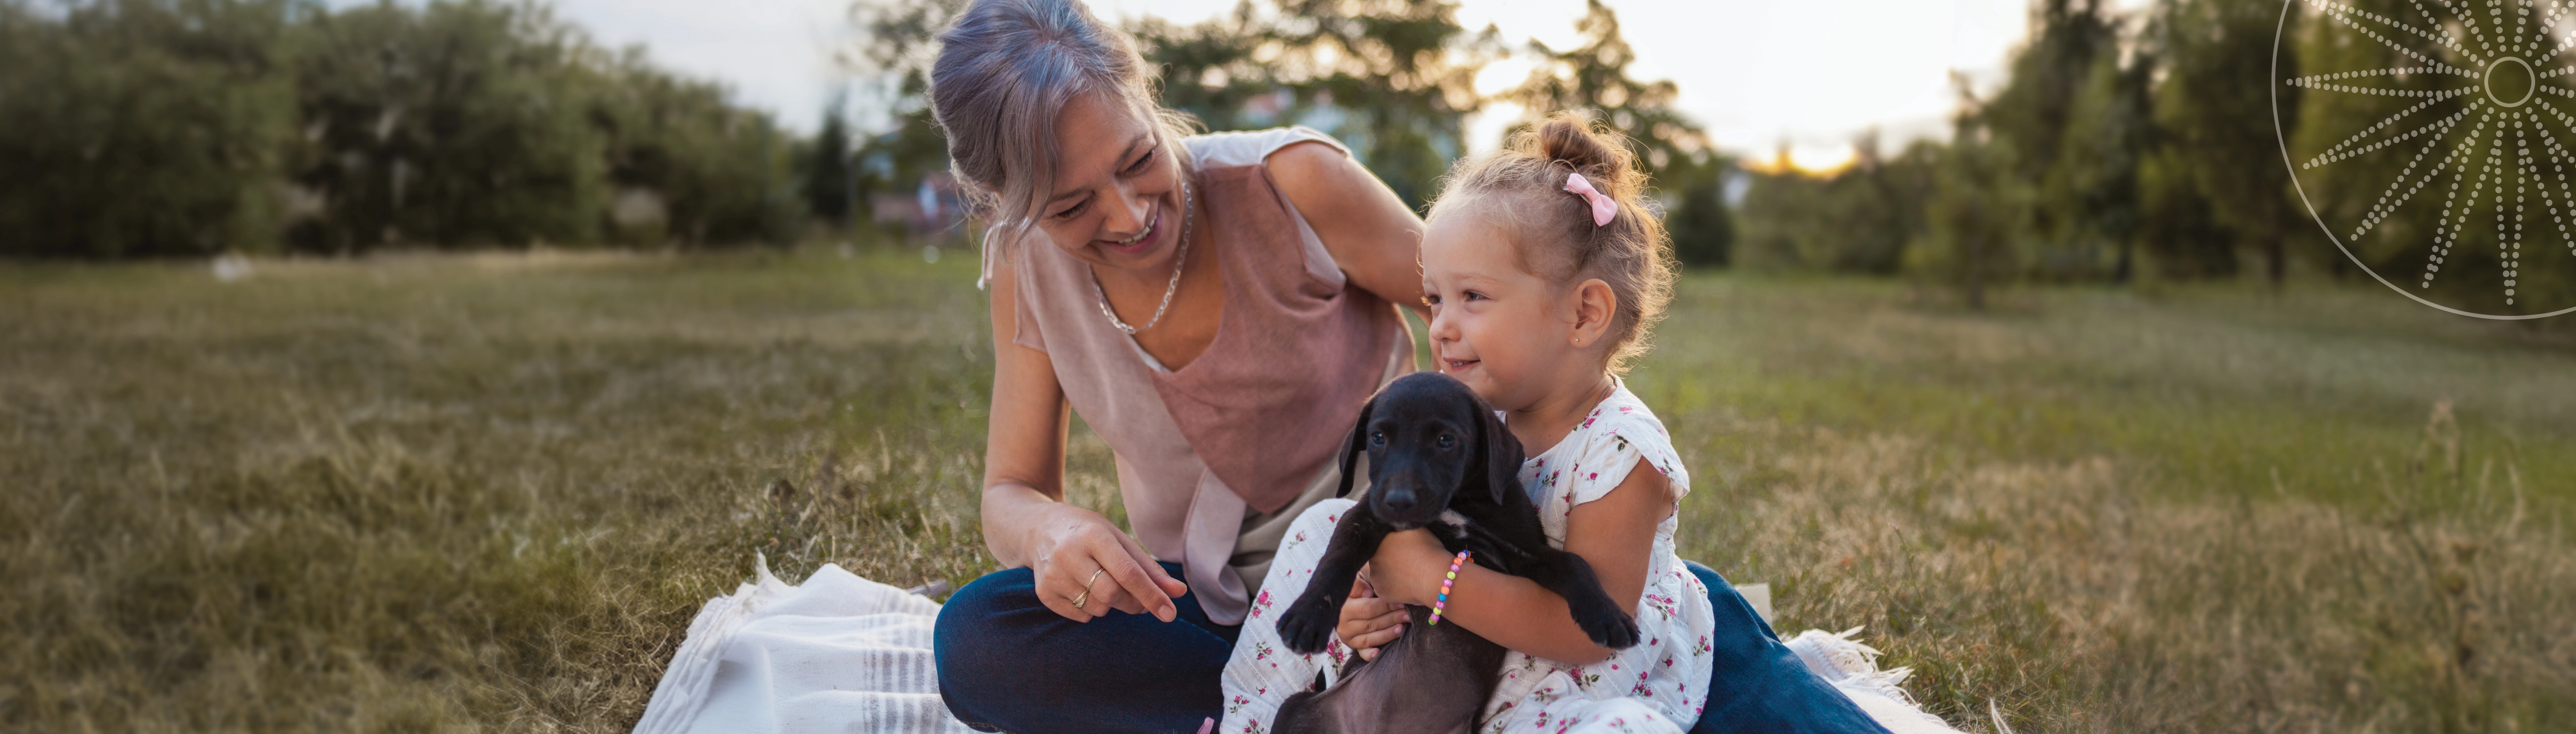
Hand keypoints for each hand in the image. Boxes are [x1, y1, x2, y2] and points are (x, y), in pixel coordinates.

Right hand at [1027, 504, 1188, 622]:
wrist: (1039, 529)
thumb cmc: (1089, 533)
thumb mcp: (1119, 539)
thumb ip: (1148, 568)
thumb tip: (1179, 592)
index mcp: (1093, 535)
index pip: (1128, 572)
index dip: (1152, 595)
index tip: (1170, 614)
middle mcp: (1069, 553)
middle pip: (1112, 594)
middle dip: (1132, 603)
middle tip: (1138, 599)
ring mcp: (1053, 574)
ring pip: (1097, 608)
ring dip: (1110, 605)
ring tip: (1102, 583)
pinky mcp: (1043, 592)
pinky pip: (1080, 616)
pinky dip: (1090, 609)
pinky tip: (1083, 588)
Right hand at [1334, 570, 1408, 661]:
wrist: (1341, 604)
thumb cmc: (1353, 590)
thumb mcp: (1353, 583)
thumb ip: (1358, 586)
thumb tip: (1368, 593)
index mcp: (1344, 609)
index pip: (1368, 609)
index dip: (1385, 606)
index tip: (1401, 602)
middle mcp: (1344, 626)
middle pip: (1371, 623)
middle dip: (1391, 619)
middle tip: (1407, 615)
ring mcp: (1348, 638)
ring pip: (1370, 638)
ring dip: (1387, 634)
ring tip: (1402, 628)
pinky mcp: (1353, 646)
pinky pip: (1362, 652)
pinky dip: (1369, 654)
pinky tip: (1378, 653)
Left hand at [1366, 527, 1449, 605]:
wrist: (1436, 577)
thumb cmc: (1427, 549)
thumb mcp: (1413, 527)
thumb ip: (1398, 524)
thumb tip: (1392, 520)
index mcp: (1377, 544)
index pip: (1380, 542)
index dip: (1392, 544)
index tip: (1405, 546)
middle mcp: (1371, 562)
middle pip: (1380, 558)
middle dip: (1390, 558)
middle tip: (1407, 559)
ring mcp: (1375, 579)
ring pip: (1382, 573)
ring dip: (1391, 572)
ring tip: (1408, 572)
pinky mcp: (1382, 594)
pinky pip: (1387, 588)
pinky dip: (1395, 586)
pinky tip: (1407, 582)